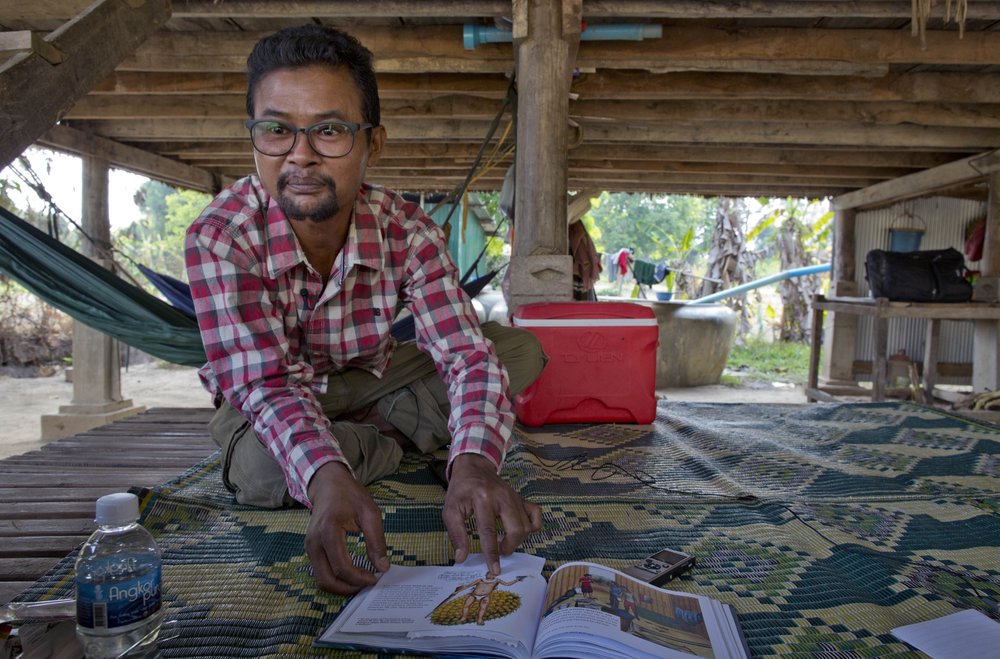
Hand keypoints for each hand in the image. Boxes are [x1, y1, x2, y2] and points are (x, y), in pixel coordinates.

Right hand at [305, 461, 390, 594]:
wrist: (328, 484)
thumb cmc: (350, 495)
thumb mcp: (370, 513)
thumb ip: (376, 541)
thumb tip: (382, 568)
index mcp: (328, 531)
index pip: (342, 567)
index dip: (360, 578)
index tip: (376, 578)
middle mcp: (314, 542)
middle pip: (326, 580)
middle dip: (349, 589)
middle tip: (368, 584)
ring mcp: (309, 547)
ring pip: (321, 580)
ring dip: (341, 586)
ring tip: (361, 580)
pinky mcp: (310, 549)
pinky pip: (320, 572)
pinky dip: (335, 579)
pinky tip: (351, 574)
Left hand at [442, 454, 542, 574]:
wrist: (474, 468)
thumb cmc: (461, 490)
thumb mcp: (450, 510)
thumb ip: (456, 534)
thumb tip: (461, 558)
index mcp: (482, 499)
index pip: (489, 531)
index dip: (492, 553)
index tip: (494, 569)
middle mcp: (502, 497)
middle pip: (515, 528)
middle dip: (509, 547)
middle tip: (500, 552)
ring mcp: (514, 496)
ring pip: (526, 525)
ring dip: (518, 539)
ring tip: (504, 542)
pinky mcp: (521, 498)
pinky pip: (535, 514)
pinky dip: (532, 526)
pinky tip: (521, 531)